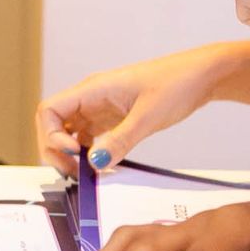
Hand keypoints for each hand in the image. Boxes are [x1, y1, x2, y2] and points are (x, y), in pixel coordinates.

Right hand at [34, 44, 239, 172]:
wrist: (199, 77)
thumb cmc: (175, 84)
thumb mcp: (148, 116)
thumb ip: (120, 140)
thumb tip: (95, 162)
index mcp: (92, 89)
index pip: (49, 110)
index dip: (52, 135)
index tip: (74, 153)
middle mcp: (90, 98)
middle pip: (53, 124)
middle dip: (55, 150)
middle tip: (76, 172)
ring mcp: (99, 108)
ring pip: (68, 133)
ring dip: (70, 155)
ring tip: (86, 174)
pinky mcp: (111, 118)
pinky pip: (88, 137)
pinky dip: (87, 153)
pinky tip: (100, 165)